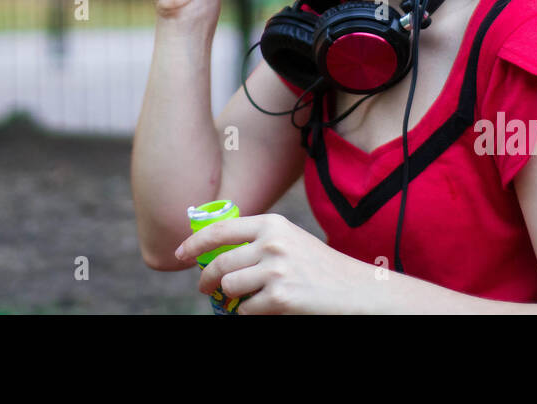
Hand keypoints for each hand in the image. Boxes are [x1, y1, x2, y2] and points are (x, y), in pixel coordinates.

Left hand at [174, 213, 368, 314]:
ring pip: (229, 287)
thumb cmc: (320, 266)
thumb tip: (216, 254)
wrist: (355, 289)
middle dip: (206, 279)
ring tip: (242, 299)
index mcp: (272, 223)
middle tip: (204, 288)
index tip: (180, 254)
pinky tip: (263, 309)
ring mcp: (276, 270)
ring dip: (230, 298)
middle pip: (220, 263)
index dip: (194, 243)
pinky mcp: (280, 298)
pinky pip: (245, 309)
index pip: (220, 230)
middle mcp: (272, 243)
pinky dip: (248, 313)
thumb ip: (259, 241)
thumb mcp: (290, 240)